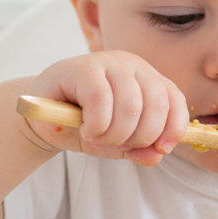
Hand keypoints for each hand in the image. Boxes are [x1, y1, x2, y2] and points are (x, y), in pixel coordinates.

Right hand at [20, 51, 188, 166]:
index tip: (160, 149)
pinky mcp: (83, 67)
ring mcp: (108, 62)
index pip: (175, 100)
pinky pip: (101, 102)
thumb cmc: (84, 125)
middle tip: (116, 145)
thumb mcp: (118, 142)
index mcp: (148, 79)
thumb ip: (141, 148)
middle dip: (139, 137)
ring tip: (97, 138)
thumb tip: (156, 156)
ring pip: (130, 106)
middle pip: (156, 106)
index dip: (174, 128)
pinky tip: (87, 131)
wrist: (42, 117)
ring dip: (115, 135)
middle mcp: (132, 65)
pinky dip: (97, 126)